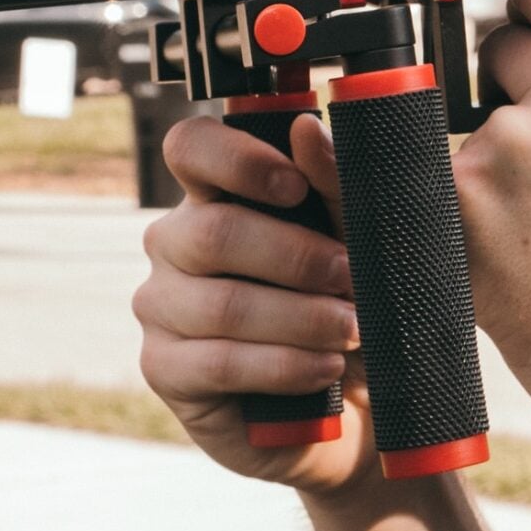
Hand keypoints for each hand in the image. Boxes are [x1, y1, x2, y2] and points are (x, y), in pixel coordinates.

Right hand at [134, 114, 373, 494]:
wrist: (367, 400)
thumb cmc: (364, 301)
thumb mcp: (367, 238)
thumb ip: (339, 184)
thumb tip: (307, 129)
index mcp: (221, 191)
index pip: (192, 147)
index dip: (236, 160)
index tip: (295, 187)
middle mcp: (179, 241)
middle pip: (212, 232)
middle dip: (296, 258)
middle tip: (351, 278)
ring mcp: (163, 304)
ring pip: (222, 304)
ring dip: (301, 318)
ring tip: (352, 330)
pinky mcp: (165, 369)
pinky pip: (217, 362)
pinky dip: (284, 365)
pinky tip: (325, 368)